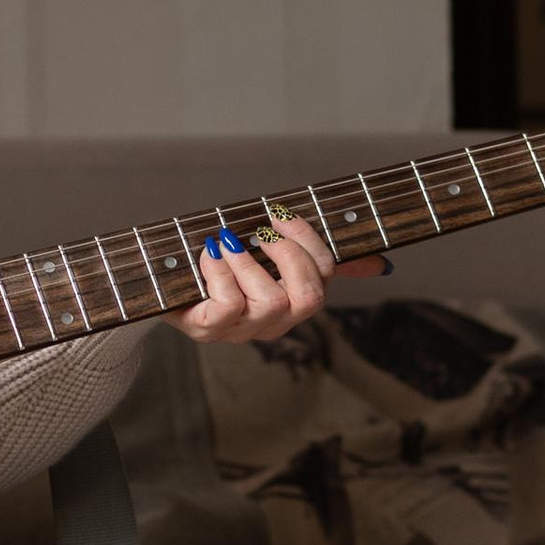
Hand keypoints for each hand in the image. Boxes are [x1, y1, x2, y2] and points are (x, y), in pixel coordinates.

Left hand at [175, 210, 382, 347]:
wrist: (164, 288)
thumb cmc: (222, 269)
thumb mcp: (270, 256)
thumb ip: (318, 256)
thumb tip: (381, 265)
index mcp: (295, 300)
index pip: (326, 272)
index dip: (308, 238)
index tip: (280, 214)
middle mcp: (275, 322)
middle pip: (311, 296)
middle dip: (288, 252)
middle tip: (260, 230)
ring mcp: (243, 330)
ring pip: (270, 301)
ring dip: (247, 260)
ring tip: (226, 243)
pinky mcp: (210, 330)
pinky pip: (230, 305)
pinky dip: (220, 271)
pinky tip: (208, 255)